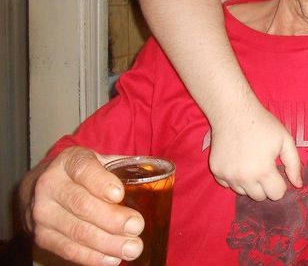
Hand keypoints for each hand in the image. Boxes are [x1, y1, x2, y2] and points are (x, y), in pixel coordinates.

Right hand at [23, 146, 144, 265]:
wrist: (41, 187)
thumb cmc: (83, 173)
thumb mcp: (99, 160)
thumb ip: (123, 166)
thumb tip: (158, 175)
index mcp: (70, 161)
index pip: (84, 169)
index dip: (101, 182)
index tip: (119, 194)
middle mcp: (50, 184)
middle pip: (82, 204)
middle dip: (112, 219)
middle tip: (137, 226)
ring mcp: (43, 212)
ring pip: (76, 230)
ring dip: (107, 243)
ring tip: (132, 248)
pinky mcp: (42, 236)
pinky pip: (68, 249)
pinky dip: (92, 257)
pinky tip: (112, 258)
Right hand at [208, 98, 302, 200]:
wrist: (233, 112)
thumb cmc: (263, 124)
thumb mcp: (285, 140)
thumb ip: (294, 164)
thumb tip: (298, 185)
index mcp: (264, 171)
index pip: (277, 194)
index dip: (280, 183)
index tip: (276, 170)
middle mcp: (244, 178)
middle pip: (260, 197)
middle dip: (265, 185)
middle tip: (263, 166)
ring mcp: (228, 176)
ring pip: (243, 192)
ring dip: (249, 183)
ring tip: (250, 162)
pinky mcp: (216, 171)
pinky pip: (228, 184)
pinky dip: (234, 178)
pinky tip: (237, 161)